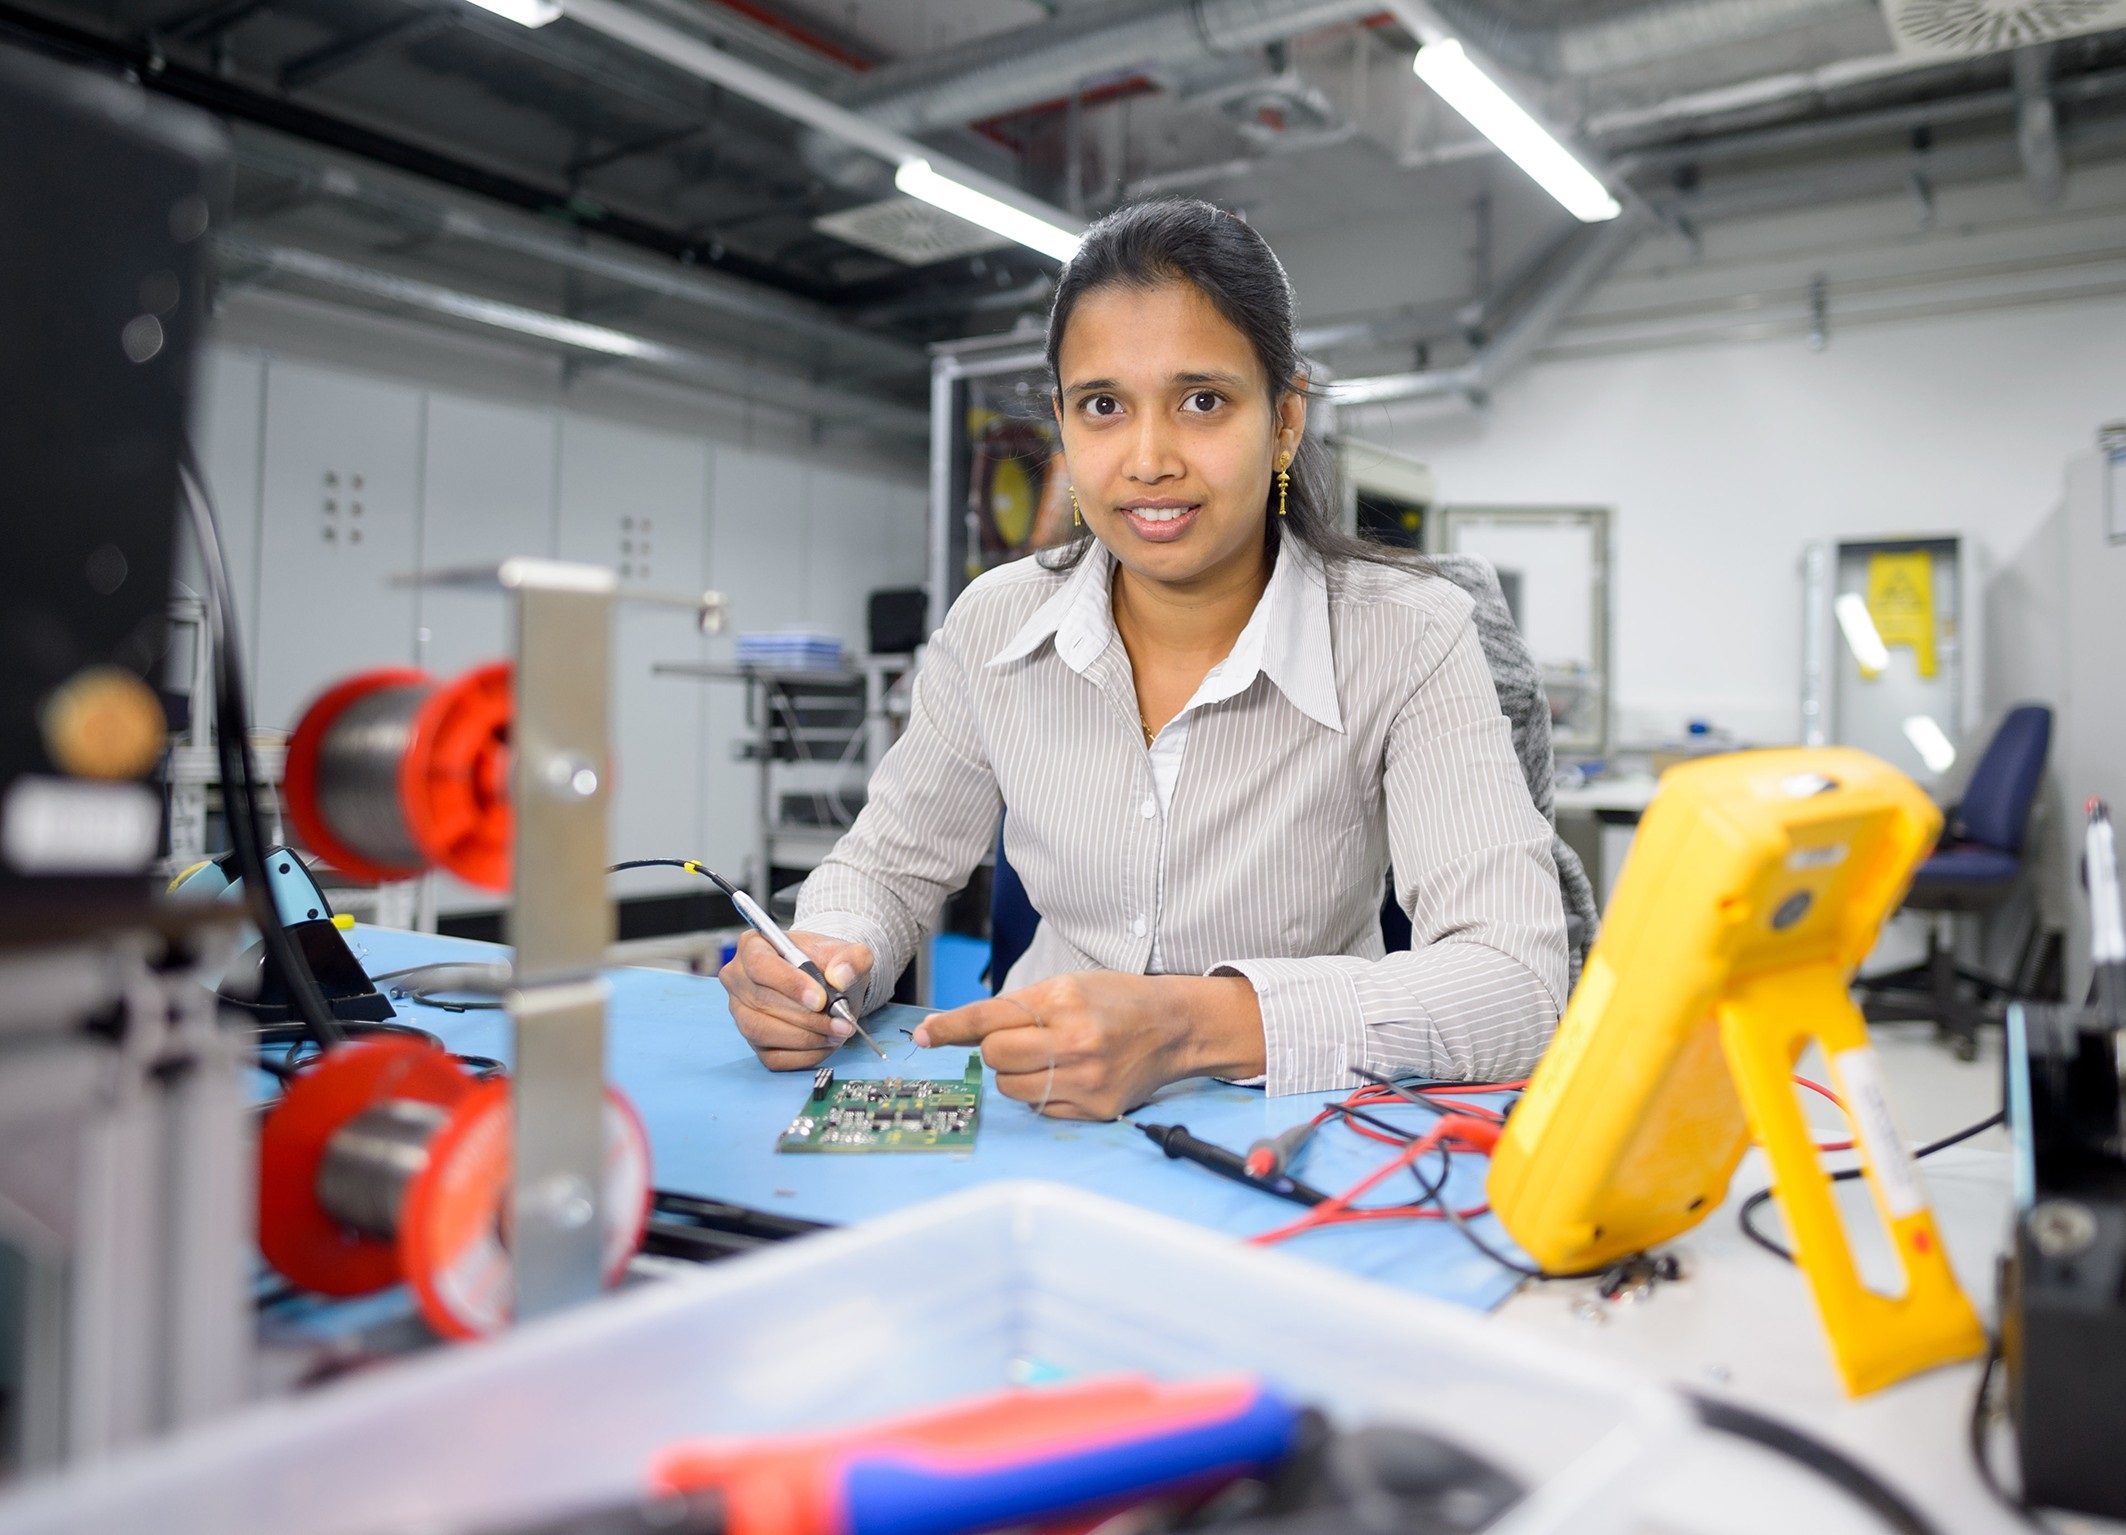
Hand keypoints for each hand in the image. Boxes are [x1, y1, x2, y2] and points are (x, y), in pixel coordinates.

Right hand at [721, 930, 874, 1070]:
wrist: (829, 985)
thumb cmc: (828, 964)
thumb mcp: (848, 952)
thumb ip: (852, 958)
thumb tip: (840, 977)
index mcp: (753, 946)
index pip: (760, 965)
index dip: (789, 984)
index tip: (820, 999)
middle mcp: (739, 979)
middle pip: (762, 1001)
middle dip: (807, 1017)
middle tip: (841, 1022)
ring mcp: (741, 1012)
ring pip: (762, 1031)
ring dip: (806, 1037)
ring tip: (837, 1032)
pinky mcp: (753, 1042)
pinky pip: (772, 1057)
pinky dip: (803, 1055)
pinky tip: (826, 1045)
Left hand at [913, 972, 1264, 1120]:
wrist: (1175, 1027)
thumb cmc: (1116, 1001)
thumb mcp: (1065, 987)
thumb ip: (1012, 1008)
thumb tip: (953, 1027)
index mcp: (1064, 1002)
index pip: (990, 1017)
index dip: (950, 1027)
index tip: (924, 1035)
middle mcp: (1075, 1042)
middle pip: (995, 1055)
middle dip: (998, 1048)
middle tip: (1024, 1039)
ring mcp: (1086, 1080)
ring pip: (1010, 1088)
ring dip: (1016, 1074)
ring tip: (1049, 1058)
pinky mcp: (1094, 1110)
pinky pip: (1038, 1108)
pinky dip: (1042, 1093)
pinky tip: (1068, 1077)